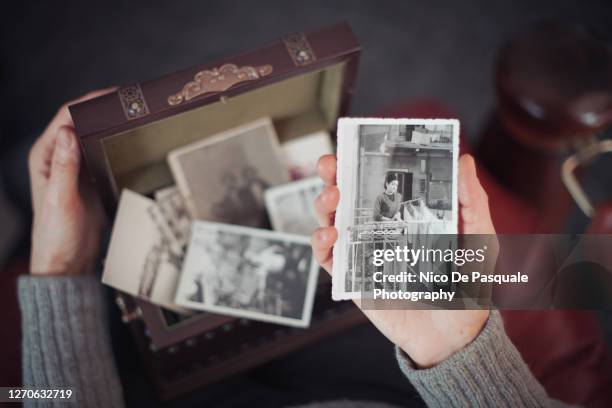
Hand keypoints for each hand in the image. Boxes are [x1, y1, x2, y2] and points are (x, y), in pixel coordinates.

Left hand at [29, 89, 114, 274]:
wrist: (69, 263)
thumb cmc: (57, 237)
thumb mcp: (61, 201)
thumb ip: (64, 166)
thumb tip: (67, 131)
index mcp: (45, 158)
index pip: (65, 119)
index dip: (88, 102)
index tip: (112, 95)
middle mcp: (59, 158)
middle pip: (81, 123)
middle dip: (103, 109)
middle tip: (129, 102)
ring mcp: (76, 168)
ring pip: (94, 136)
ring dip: (111, 125)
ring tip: (133, 116)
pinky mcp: (91, 179)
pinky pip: (104, 153)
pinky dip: (116, 144)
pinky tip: (130, 140)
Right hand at [312, 154, 494, 367]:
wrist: (456, 336)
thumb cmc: (469, 286)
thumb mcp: (479, 238)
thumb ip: (472, 202)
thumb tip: (464, 160)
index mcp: (407, 215)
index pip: (380, 181)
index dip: (364, 162)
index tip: (356, 144)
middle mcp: (382, 230)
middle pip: (348, 196)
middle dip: (333, 176)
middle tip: (330, 165)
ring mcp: (366, 253)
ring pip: (332, 221)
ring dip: (324, 205)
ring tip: (332, 197)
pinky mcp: (355, 279)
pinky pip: (330, 259)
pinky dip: (322, 244)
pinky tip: (329, 235)